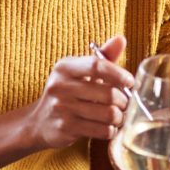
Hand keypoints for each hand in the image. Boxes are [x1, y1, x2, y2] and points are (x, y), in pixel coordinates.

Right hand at [25, 35, 134, 149]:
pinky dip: (111, 130)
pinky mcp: (65, 128)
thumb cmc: (66, 93)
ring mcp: (62, 108)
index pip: (96, 65)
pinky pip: (101, 130)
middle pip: (108, 93)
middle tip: (125, 104)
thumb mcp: (79, 72)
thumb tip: (121, 39)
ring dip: (119, 117)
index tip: (130, 82)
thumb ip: (102, 57)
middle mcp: (60, 86)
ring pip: (108, 114)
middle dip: (123, 101)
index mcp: (64, 67)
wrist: (39, 122)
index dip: (118, 74)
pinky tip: (108, 128)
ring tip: (118, 117)